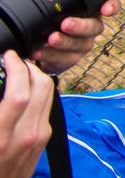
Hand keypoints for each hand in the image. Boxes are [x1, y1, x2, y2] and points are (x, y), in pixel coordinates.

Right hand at [0, 51, 53, 177]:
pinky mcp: (44, 139)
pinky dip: (39, 91)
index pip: (19, 93)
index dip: (16, 68)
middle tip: (16, 60)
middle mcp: (27, 135)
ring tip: (20, 71)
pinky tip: (25, 89)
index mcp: (2, 137)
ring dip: (36, 76)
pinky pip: (47, 106)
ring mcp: (39, 137)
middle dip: (30, 67)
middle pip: (42, 87)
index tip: (8, 56)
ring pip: (49, 93)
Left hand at [29, 0, 120, 73]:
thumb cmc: (52, 18)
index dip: (112, 6)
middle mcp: (92, 27)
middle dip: (81, 26)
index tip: (106, 9)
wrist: (42, 43)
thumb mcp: (57, 5)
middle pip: (95, 27)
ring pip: (81, 44)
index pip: (110, 4)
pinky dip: (51, 55)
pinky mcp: (71, 59)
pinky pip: (65, 59)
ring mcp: (83, 44)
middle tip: (65, 24)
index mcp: (92, 10)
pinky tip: (39, 51)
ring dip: (65, 42)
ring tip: (51, 38)